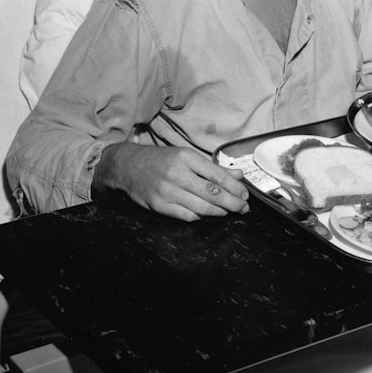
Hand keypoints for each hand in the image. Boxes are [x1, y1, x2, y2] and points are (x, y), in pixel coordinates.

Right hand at [92, 142, 249, 221]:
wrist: (126, 166)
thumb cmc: (160, 160)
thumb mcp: (186, 156)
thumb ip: (213, 168)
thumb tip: (238, 175)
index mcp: (186, 158)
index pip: (217, 175)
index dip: (234, 187)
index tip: (245, 194)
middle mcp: (177, 174)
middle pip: (212, 193)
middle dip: (232, 202)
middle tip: (243, 208)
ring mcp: (166, 191)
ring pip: (201, 206)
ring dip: (219, 212)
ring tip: (229, 211)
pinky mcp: (158, 205)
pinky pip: (185, 215)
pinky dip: (200, 216)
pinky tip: (208, 214)